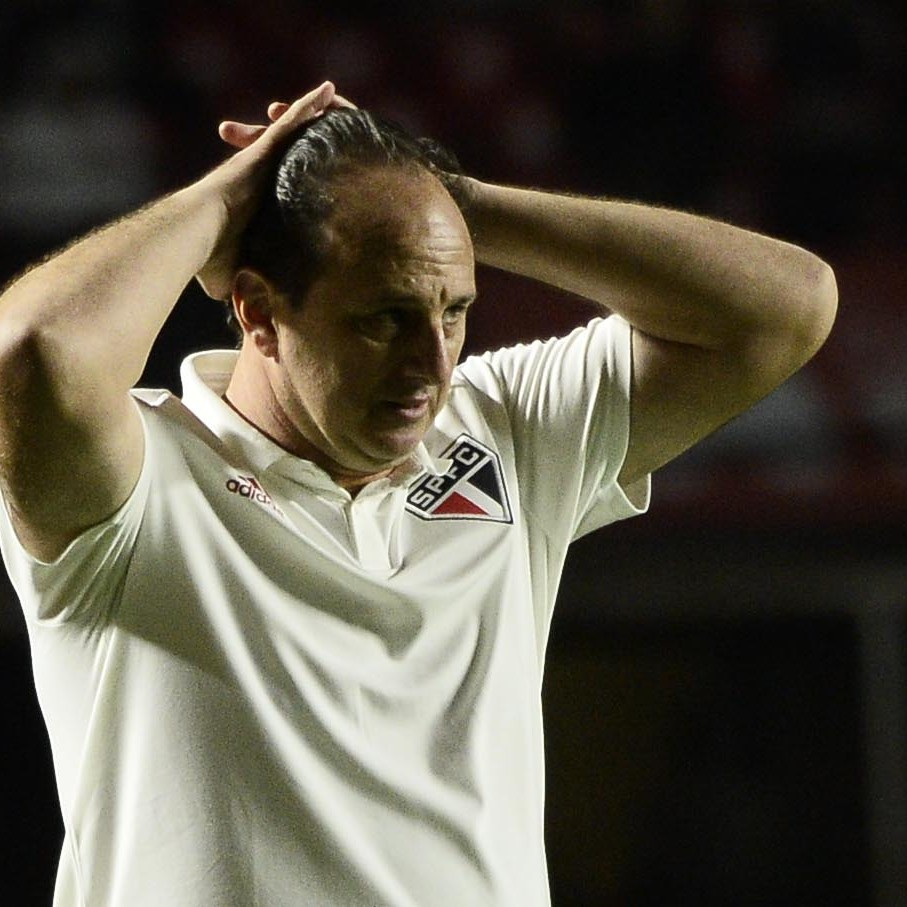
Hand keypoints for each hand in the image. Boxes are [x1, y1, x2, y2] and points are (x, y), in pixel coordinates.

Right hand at [196, 82, 354, 299]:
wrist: (194, 237)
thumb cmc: (207, 258)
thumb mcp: (230, 275)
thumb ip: (240, 287)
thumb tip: (241, 317)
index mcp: (256, 199)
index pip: (282, 181)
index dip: (297, 172)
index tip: (315, 172)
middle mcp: (259, 174)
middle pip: (291, 150)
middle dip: (308, 135)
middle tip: (333, 126)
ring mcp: (261, 160)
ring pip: (293, 130)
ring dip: (313, 113)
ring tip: (337, 97)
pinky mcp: (262, 150)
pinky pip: (291, 122)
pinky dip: (308, 105)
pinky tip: (327, 89)